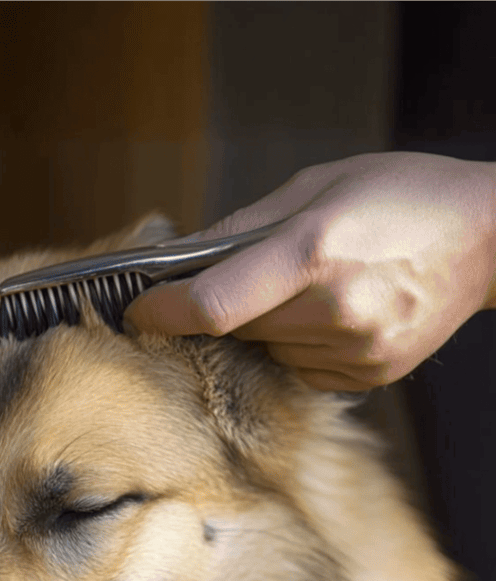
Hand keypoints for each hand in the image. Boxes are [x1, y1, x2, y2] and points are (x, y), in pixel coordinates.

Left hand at [124, 153, 495, 389]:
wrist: (490, 239)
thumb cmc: (405, 198)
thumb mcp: (320, 185)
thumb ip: (245, 228)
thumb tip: (182, 260)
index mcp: (312, 252)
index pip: (210, 303)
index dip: (162, 312)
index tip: (139, 311)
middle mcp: (331, 310)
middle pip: (235, 329)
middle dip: (222, 309)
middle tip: (242, 280)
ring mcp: (353, 350)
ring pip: (268, 352)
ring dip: (267, 327)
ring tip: (309, 288)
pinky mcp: (367, 375)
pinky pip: (302, 368)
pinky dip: (301, 345)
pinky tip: (335, 313)